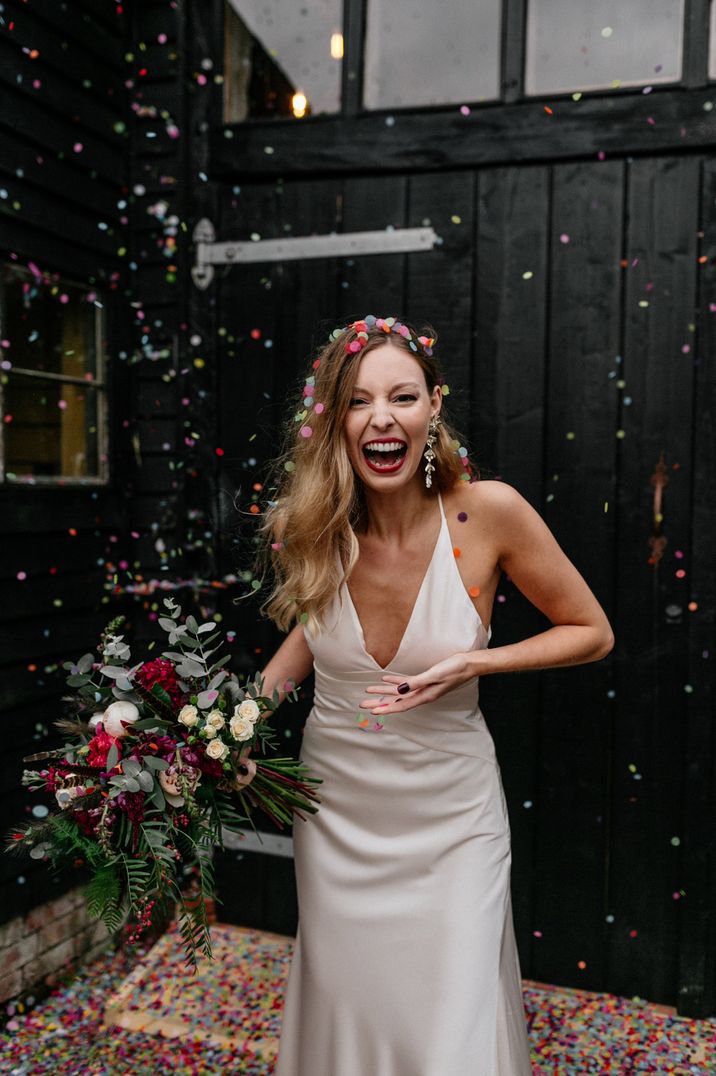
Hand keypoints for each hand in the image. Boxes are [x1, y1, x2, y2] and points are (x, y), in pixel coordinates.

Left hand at [359, 652, 474, 714]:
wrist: (469, 664)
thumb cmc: (455, 669)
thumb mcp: (435, 675)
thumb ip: (417, 682)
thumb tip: (399, 690)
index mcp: (424, 696)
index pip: (401, 705)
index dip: (386, 708)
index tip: (372, 711)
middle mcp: (422, 694)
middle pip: (396, 701)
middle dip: (379, 702)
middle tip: (363, 703)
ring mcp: (424, 688)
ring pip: (399, 692)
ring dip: (384, 692)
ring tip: (369, 691)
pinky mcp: (425, 680)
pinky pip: (406, 683)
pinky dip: (395, 682)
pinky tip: (385, 680)